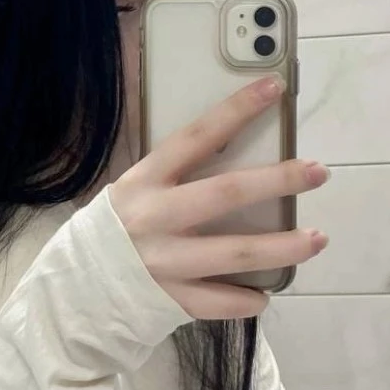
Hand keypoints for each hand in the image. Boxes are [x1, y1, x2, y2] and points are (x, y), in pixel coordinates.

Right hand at [109, 77, 328, 319]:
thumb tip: (231, 151)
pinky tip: (265, 295)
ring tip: (317, 238)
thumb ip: (172, 179)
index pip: (195, 137)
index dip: (234, 111)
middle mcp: (154, 219)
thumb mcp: (131, 193)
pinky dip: (246, 300)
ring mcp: (163, 262)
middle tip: (318, 172)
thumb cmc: (111, 232)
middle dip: (277, 180)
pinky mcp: (168, 299)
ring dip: (281, 246)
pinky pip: (217, 302)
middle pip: (225, 193)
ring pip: (233, 253)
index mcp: (144, 183)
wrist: (71, 289)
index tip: (272, 88)